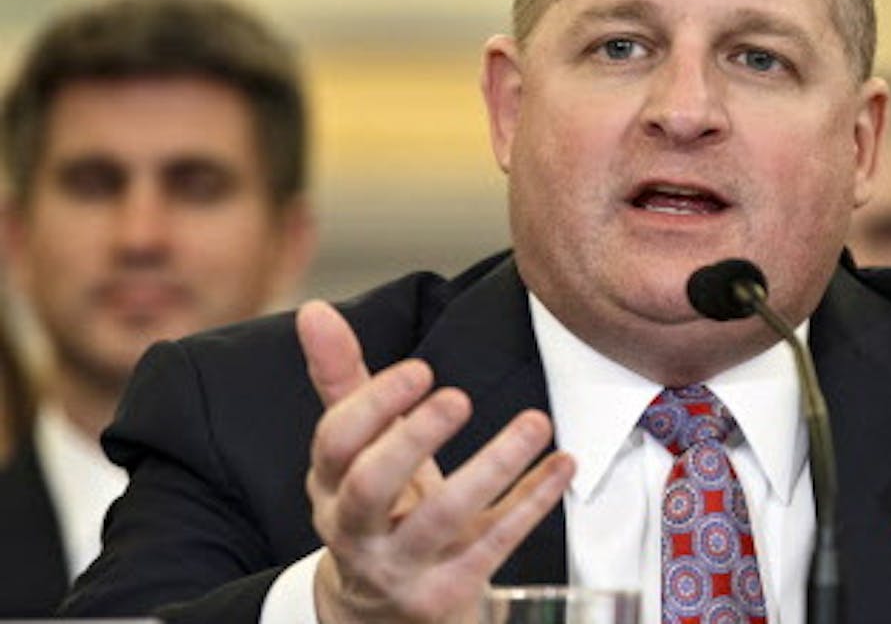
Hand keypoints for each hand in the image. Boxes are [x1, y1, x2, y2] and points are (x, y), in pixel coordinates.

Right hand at [297, 300, 575, 623]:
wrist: (383, 614)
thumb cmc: (378, 507)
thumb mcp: (357, 449)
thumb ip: (342, 379)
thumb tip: (315, 309)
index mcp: (330, 485)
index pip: (335, 444)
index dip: (373, 405)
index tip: (421, 369)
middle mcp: (356, 530)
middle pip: (372, 487)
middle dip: (414, 439)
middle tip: (459, 398)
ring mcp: (401, 567)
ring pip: (441, 520)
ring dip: (492, 467)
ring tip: (537, 422)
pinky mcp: (446, 593)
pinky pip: (494, 545)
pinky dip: (532, 502)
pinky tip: (563, 464)